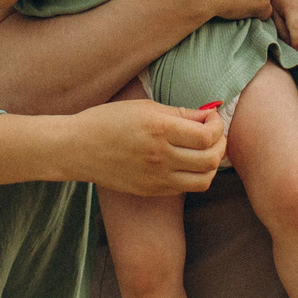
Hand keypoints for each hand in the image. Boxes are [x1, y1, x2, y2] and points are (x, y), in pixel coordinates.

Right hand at [68, 99, 226, 194]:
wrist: (77, 148)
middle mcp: (161, 156)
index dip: (218, 124)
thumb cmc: (108, 120)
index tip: (211, 116)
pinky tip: (188, 162)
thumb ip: (179, 113)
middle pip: (212, 158)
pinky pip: (186, 188)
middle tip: (214, 133)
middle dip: (221, 144)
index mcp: (160, 129)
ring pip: (204, 179)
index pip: (208, 134)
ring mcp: (157, 177)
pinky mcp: (151, 190)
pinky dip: (196, 175)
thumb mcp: (144, 107)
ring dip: (212, 164)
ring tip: (205, 150)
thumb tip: (207, 115)